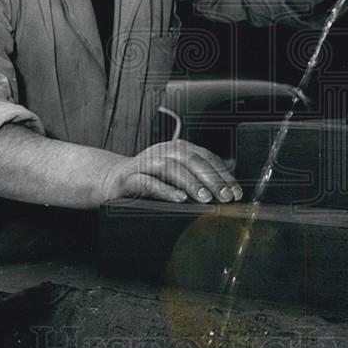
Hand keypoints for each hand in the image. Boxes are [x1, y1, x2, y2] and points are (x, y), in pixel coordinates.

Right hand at [98, 140, 243, 204]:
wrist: (112, 179)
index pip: (206, 158)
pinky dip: (166, 190)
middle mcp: (164, 151)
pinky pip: (149, 182)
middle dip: (212, 180)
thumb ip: (196, 177)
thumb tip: (226, 190)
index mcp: (178, 149)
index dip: (223, 174)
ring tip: (205, 198)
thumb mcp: (175, 174)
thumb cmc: (149, 179)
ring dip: (191, 183)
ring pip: (172, 168)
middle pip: (192, 161)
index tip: (235, 192)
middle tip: (225, 197)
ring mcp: (147, 162)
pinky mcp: (131, 177)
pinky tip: (179, 199)